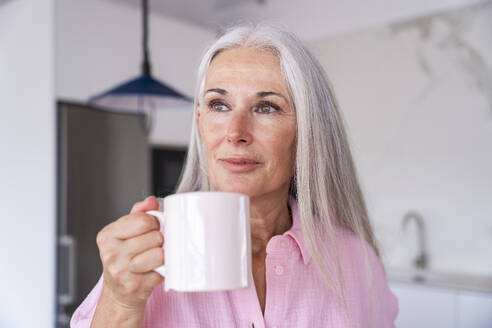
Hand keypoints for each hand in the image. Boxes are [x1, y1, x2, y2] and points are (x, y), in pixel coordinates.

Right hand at [96, 196, 163, 311]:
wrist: (119, 292)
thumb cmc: (125, 258)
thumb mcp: (126, 232)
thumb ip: (139, 214)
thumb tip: (151, 201)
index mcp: (107, 236)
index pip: (143, 220)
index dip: (154, 222)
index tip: (151, 228)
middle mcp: (111, 254)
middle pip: (154, 236)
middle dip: (158, 239)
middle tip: (152, 245)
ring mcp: (121, 272)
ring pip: (159, 254)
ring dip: (162, 254)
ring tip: (154, 257)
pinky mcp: (134, 286)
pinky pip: (162, 271)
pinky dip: (163, 269)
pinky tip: (154, 270)